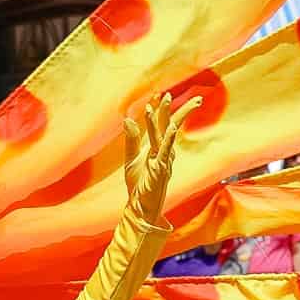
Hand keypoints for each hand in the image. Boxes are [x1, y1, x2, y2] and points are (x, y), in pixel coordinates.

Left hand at [122, 93, 198, 225]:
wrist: (140, 206)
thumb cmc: (139, 184)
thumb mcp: (131, 159)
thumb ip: (131, 140)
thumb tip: (128, 120)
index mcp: (157, 148)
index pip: (159, 125)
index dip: (158, 110)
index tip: (158, 94)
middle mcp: (163, 152)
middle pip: (168, 126)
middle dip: (168, 109)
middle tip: (168, 93)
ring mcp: (164, 160)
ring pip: (164, 135)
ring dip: (162, 118)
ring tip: (163, 102)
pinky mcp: (161, 169)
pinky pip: (165, 152)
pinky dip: (168, 139)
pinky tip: (171, 128)